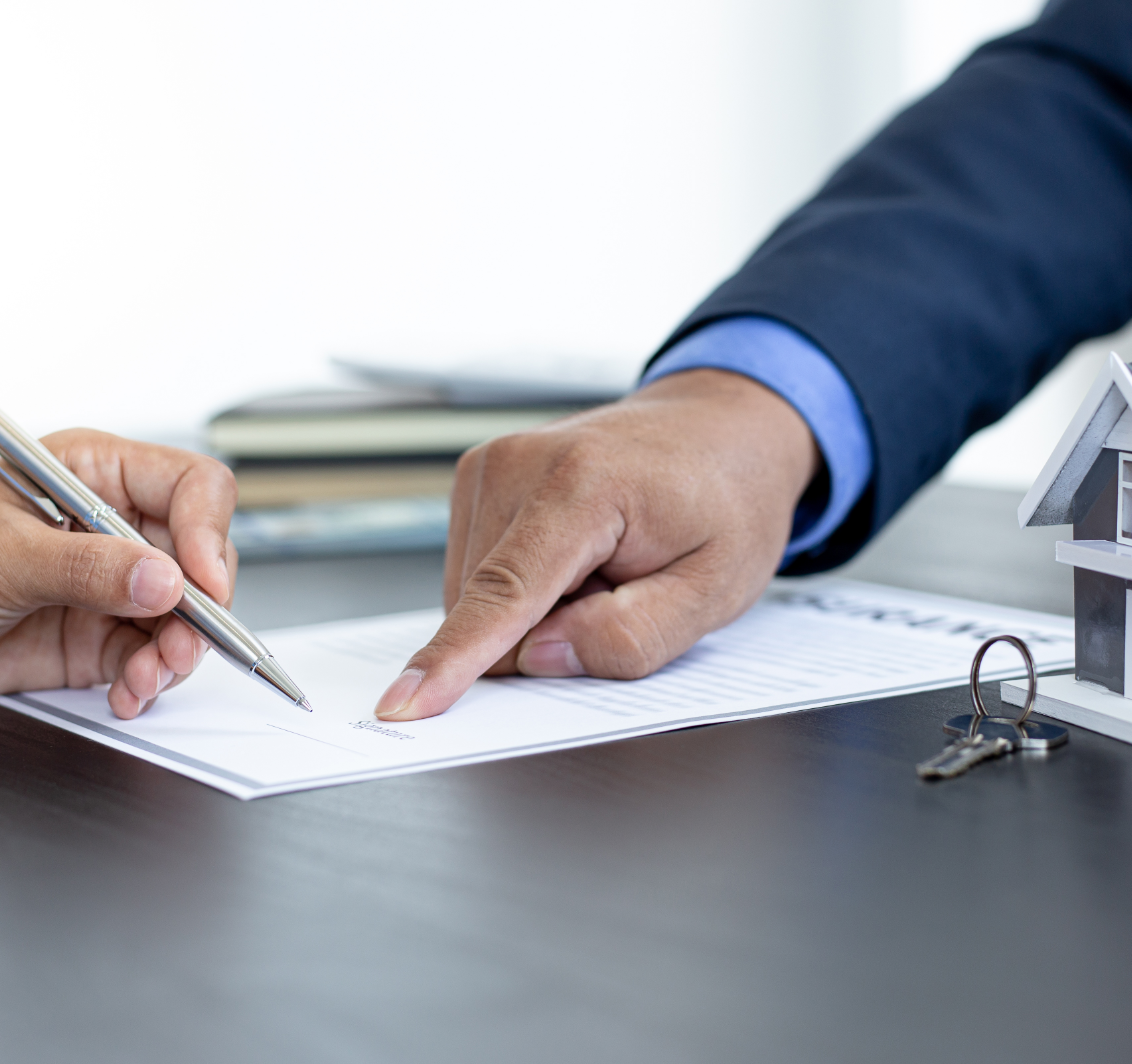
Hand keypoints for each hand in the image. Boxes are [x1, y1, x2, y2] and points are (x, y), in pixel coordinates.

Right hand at [372, 368, 819, 720]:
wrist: (718, 428)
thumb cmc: (724, 500)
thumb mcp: (715, 588)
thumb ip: (633, 636)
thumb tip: (540, 658)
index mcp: (583, 484)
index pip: (505, 593)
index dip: (455, 658)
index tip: (406, 702)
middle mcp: (520, 464)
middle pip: (489, 612)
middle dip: (547, 633)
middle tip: (620, 588)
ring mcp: (491, 466)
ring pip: (475, 600)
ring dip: (536, 611)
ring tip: (602, 566)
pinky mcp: (478, 479)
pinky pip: (478, 578)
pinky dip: (524, 589)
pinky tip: (574, 557)